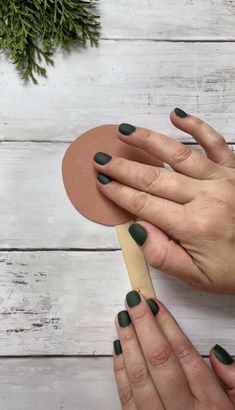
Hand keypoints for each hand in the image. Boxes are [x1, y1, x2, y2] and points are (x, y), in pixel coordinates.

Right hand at [94, 109, 234, 292]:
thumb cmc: (232, 271)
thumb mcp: (194, 277)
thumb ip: (161, 254)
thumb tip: (136, 226)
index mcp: (194, 226)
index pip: (145, 204)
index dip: (120, 193)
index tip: (101, 182)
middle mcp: (207, 197)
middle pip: (155, 178)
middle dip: (124, 168)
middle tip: (101, 159)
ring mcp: (222, 179)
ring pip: (178, 154)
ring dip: (148, 141)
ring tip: (124, 132)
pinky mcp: (234, 170)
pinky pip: (215, 142)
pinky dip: (196, 126)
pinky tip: (176, 115)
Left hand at [113, 291, 234, 408]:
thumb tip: (215, 352)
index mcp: (211, 406)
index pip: (184, 354)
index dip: (166, 324)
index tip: (154, 303)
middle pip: (159, 360)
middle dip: (143, 325)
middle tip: (133, 299)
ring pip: (139, 377)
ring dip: (128, 343)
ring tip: (121, 317)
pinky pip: (127, 399)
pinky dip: (120, 372)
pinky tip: (117, 349)